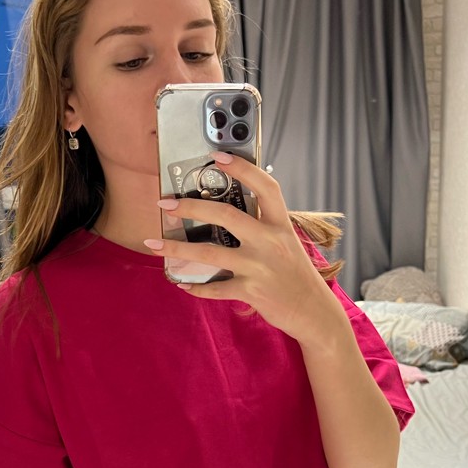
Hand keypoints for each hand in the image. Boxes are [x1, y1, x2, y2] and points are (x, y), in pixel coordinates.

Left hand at [147, 152, 336, 346]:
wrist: (313, 310)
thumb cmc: (295, 274)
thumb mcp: (287, 242)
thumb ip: (264, 225)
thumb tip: (229, 210)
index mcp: (281, 225)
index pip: (265, 187)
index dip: (242, 168)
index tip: (217, 156)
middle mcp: (270, 242)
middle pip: (225, 215)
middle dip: (191, 206)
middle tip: (166, 203)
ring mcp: (259, 267)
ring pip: (210, 253)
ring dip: (177, 248)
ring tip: (154, 243)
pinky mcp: (251, 291)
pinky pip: (215, 288)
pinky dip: (196, 287)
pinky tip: (181, 282)